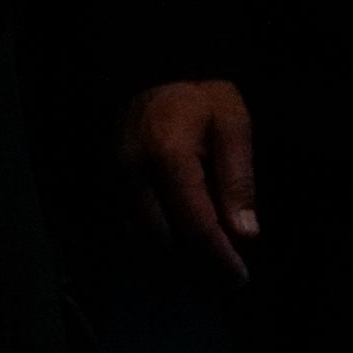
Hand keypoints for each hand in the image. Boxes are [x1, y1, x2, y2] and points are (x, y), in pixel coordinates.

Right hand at [122, 78, 257, 279]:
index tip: (240, 277)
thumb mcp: (233, 126)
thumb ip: (238, 179)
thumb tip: (245, 233)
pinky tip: (183, 254)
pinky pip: (128, 229)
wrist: (157, 72)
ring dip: (175, 264)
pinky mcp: (106, 185)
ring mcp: (112, 181)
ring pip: (141, 241)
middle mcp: (132, 175)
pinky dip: (156, 247)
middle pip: (163, 242)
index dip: (219, 257)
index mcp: (167, 157)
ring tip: (210, 273)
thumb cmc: (203, 98)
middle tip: (228, 281)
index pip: (195, 223)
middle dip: (196, 268)